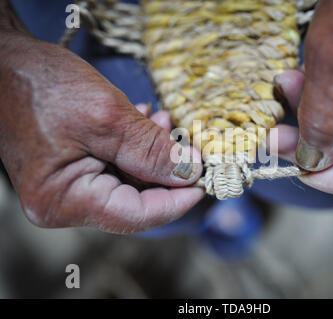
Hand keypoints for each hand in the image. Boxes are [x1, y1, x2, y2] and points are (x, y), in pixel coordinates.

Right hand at [0, 34, 203, 232]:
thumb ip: (151, 151)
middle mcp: (63, 202)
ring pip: (128, 182)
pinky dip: (135, 148)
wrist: (4, 61)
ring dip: (152, 155)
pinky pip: (114, 168)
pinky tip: (145, 122)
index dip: (177, 200)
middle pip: (134, 200)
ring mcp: (66, 187)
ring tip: (163, 122)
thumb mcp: (106, 117)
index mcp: (64, 200)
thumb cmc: (41, 85)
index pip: (136, 216)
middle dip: (166, 171)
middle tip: (186, 142)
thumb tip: (190, 172)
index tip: (205, 181)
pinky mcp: (71, 170)